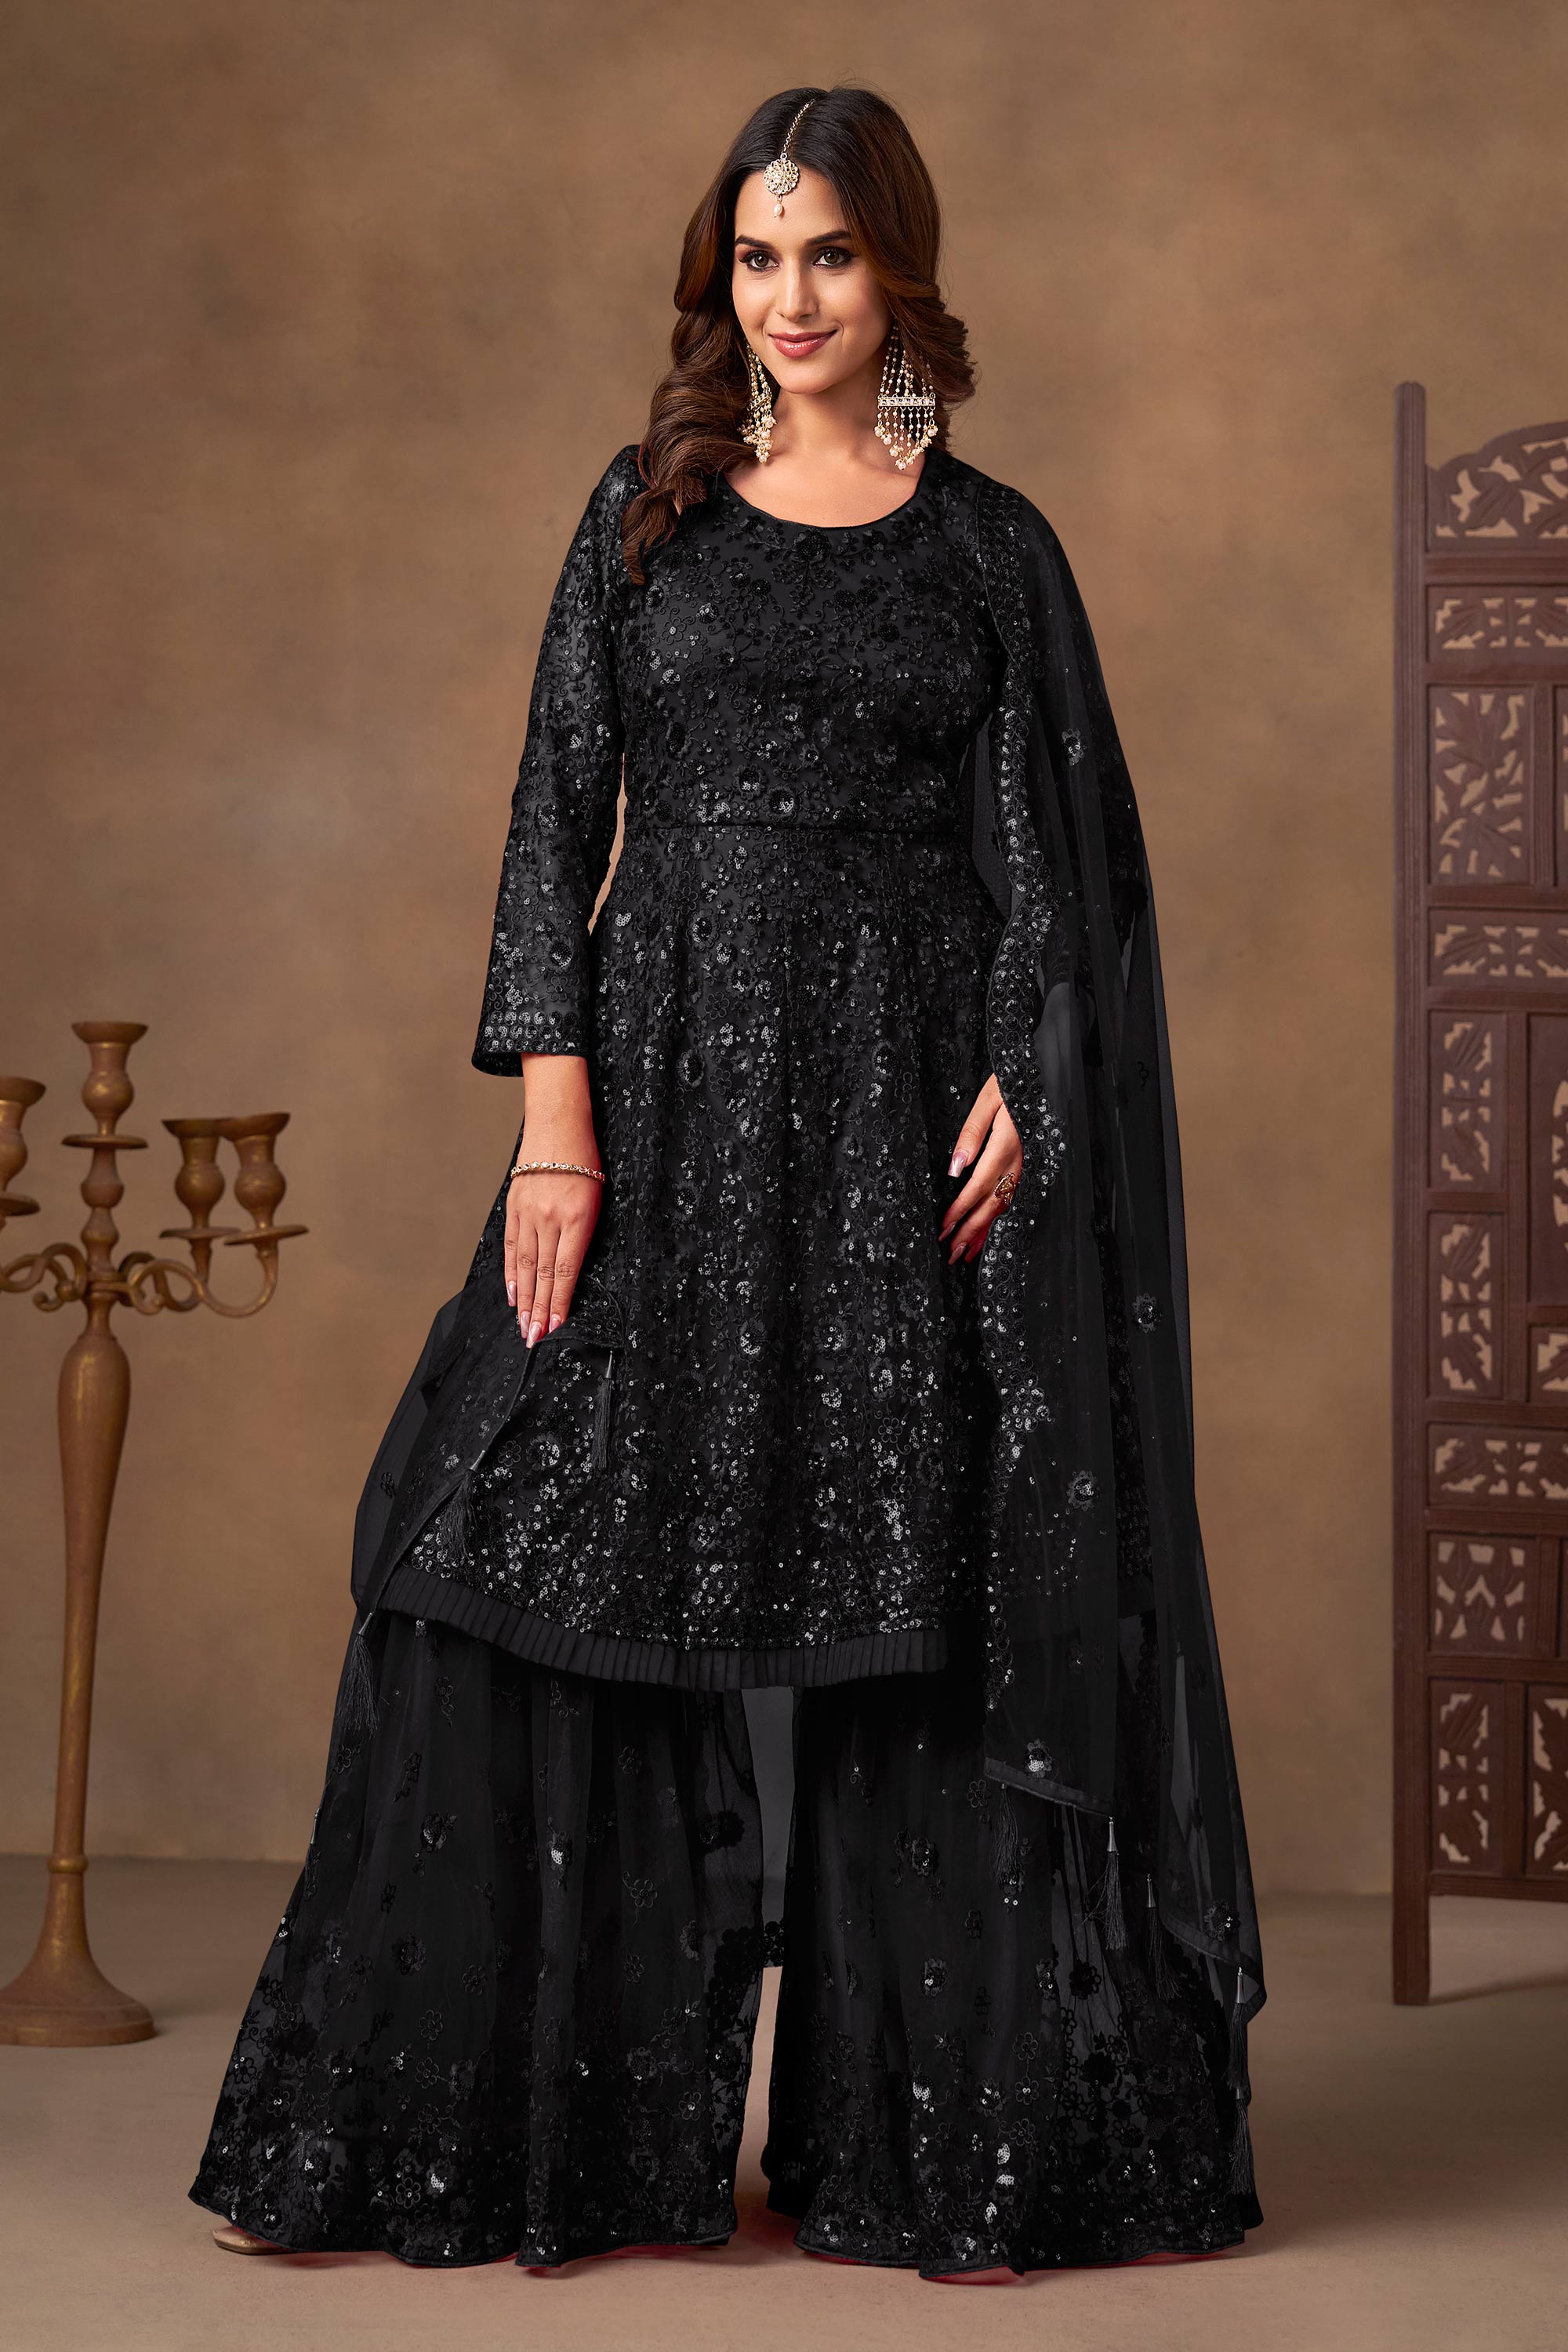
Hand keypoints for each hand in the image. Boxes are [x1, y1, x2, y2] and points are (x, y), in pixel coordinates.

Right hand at [506, 1053, 602, 1345]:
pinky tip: (511, 1294)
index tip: (555, 1326)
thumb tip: (572, 1272)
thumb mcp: (599, 1196)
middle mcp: (551, 1217)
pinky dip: (510, 1272)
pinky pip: (510, 1245)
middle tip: (533, 1338)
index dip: (559, 1301)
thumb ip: (584, 1233)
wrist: (559, 1122)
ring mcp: (529, 1211)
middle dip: (539, 1310)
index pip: (566, 1270)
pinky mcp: (514, 1204)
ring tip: (522, 1325)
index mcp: (579, 1217)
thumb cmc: (587, 1159)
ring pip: (524, 1264)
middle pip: (543, 1273)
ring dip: (524, 1299)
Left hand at [939, 1074, 1022, 1263]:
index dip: (960, 1211)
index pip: (978, 1187)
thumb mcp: (988, 1100)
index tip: (944, 1229)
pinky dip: (998, 1218)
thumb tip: (955, 1169)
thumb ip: (971, 1134)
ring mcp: (1027, 1165)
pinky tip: (988, 1230)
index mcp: (1006, 1145)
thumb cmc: (1012, 1083)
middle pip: (992, 1205)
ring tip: (967, 1254)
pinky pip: (1013, 1197)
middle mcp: (1019, 1161)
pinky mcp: (1029, 1164)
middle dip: (971, 1233)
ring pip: (1004, 1206)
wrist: (1046, 1074)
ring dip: (984, 1232)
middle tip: (952, 1256)